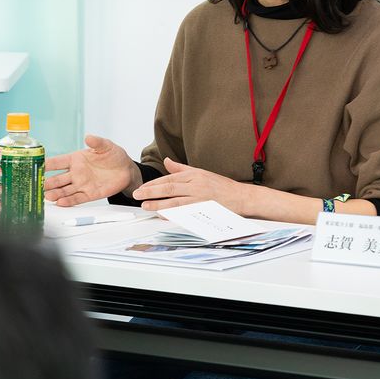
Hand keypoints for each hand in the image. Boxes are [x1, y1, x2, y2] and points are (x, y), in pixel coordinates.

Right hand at [44, 134, 140, 206]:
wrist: (126, 170)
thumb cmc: (114, 155)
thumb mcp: (106, 146)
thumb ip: (96, 142)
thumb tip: (88, 137)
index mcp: (75, 159)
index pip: (57, 162)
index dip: (46, 164)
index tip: (35, 166)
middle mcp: (75, 173)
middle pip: (57, 179)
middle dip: (47, 183)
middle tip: (38, 186)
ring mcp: (81, 184)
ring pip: (65, 190)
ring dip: (56, 194)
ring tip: (47, 196)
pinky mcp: (90, 194)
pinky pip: (77, 198)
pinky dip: (69, 201)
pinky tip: (60, 203)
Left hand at [131, 157, 253, 213]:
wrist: (243, 197)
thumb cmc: (222, 186)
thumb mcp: (201, 173)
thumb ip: (181, 169)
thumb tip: (166, 161)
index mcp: (194, 175)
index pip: (169, 179)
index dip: (153, 184)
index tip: (141, 188)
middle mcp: (197, 185)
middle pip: (170, 188)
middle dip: (151, 191)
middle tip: (136, 195)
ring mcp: (202, 199)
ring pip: (176, 201)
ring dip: (159, 204)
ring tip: (145, 206)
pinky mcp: (206, 210)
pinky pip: (187, 214)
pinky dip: (174, 215)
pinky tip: (163, 216)